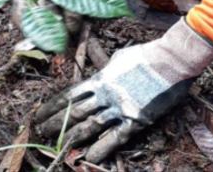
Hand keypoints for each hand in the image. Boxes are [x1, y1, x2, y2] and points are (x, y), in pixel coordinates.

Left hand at [34, 19, 212, 161]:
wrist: (173, 59)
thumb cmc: (147, 55)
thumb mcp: (118, 59)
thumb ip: (106, 70)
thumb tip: (101, 73)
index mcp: (99, 79)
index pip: (68, 96)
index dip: (52, 108)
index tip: (39, 115)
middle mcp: (105, 94)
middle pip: (74, 113)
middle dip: (55, 125)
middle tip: (41, 133)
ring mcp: (120, 107)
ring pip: (90, 126)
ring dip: (72, 138)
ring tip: (57, 147)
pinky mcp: (137, 119)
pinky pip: (116, 137)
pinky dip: (102, 148)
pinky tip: (89, 156)